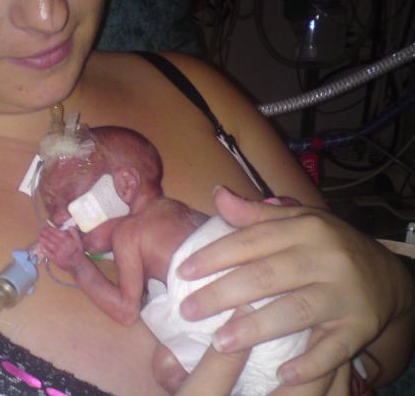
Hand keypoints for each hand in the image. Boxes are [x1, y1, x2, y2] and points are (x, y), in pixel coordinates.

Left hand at [37, 225, 85, 272]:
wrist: (78, 265)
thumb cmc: (78, 253)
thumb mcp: (79, 242)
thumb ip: (75, 233)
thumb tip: (70, 227)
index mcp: (67, 240)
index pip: (57, 232)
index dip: (51, 229)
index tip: (47, 227)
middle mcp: (62, 245)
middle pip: (51, 237)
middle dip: (45, 233)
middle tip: (41, 230)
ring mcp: (57, 252)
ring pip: (48, 244)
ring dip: (42, 240)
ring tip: (39, 236)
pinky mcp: (55, 259)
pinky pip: (48, 253)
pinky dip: (44, 249)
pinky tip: (41, 246)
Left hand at [177, 186, 412, 385]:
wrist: (388, 275)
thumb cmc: (328, 246)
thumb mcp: (297, 222)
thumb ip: (256, 214)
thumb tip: (217, 195)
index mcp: (305, 228)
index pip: (252, 240)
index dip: (215, 255)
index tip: (183, 271)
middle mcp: (326, 258)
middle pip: (266, 276)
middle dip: (222, 293)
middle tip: (188, 310)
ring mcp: (344, 295)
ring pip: (294, 311)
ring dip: (255, 328)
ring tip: (219, 341)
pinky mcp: (360, 328)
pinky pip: (332, 349)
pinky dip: (309, 364)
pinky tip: (281, 374)